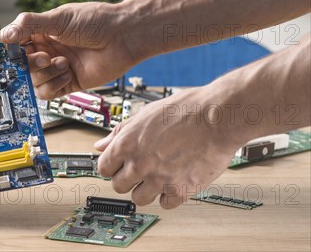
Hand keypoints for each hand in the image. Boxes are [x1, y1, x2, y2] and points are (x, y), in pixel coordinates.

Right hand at [0, 2, 137, 98]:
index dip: (4, 50)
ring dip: (44, 73)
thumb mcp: (59, 17)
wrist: (124, 37)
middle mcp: (46, 49)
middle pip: (19, 65)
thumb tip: (4, 34)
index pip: (12, 42)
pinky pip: (47, 92)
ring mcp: (55, 67)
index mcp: (40, 31)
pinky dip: (53, 84)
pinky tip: (67, 72)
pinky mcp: (66, 82)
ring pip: (32, 80)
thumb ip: (29, 25)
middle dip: (28, 63)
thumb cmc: (97, 21)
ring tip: (62, 62)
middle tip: (42, 57)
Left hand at [95, 86, 244, 208]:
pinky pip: (165, 204)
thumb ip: (119, 132)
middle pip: (118, 186)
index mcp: (127, 143)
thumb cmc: (183, 110)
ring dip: (145, 189)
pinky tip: (174, 180)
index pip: (103, 167)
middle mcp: (139, 164)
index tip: (117, 165)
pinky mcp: (180, 191)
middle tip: (139, 169)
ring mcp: (159, 179)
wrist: (215, 117)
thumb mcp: (144, 114)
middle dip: (126, 178)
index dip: (111, 166)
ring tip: (157, 175)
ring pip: (138, 199)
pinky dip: (168, 195)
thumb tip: (101, 144)